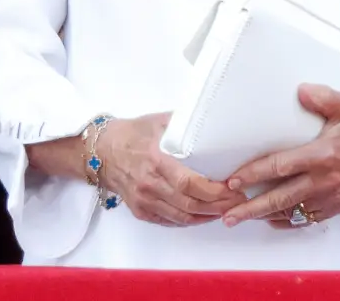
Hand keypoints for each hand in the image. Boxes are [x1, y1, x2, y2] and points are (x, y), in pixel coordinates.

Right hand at [95, 113, 247, 226]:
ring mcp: (143, 201)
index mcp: (156, 161)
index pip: (188, 183)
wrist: (101, 151)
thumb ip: (186, 123)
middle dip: (218, 205)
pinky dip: (189, 220)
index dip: (213, 190)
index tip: (233, 186)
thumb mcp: (161, 121)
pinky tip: (205, 215)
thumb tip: (214, 117)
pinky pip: (169, 221)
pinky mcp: (140, 210)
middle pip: (189, 204)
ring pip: (181, 216)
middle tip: (238, 199)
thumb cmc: (134, 133)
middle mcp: (149, 185)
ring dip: (207, 216)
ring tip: (228, 208)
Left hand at [221, 84, 339, 228]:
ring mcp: (331, 197)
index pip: (281, 167)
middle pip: (280, 199)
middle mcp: (324, 180)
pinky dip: (288, 222)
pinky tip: (273, 220)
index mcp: (323, 154)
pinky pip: (307, 220)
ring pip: (291, 212)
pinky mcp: (337, 206)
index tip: (233, 180)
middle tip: (227, 215)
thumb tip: (300, 90)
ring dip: (265, 216)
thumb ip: (324, 97)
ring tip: (241, 218)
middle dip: (251, 208)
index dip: (254, 173)